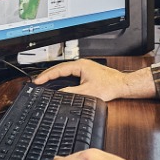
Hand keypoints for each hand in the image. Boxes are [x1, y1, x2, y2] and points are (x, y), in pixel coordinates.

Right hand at [32, 59, 155, 100]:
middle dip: (48, 75)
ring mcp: (84, 67)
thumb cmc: (110, 86)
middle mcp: (81, 64)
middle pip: (60, 68)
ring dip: (54, 75)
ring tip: (44, 81)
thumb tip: (59, 94)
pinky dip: (62, 77)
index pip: (58, 70)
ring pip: (65, 70)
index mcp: (80, 65)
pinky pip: (70, 73)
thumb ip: (72, 92)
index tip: (38, 81)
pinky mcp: (86, 72)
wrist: (122, 85)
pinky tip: (59, 82)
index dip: (47, 76)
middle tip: (37, 81)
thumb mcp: (87, 92)